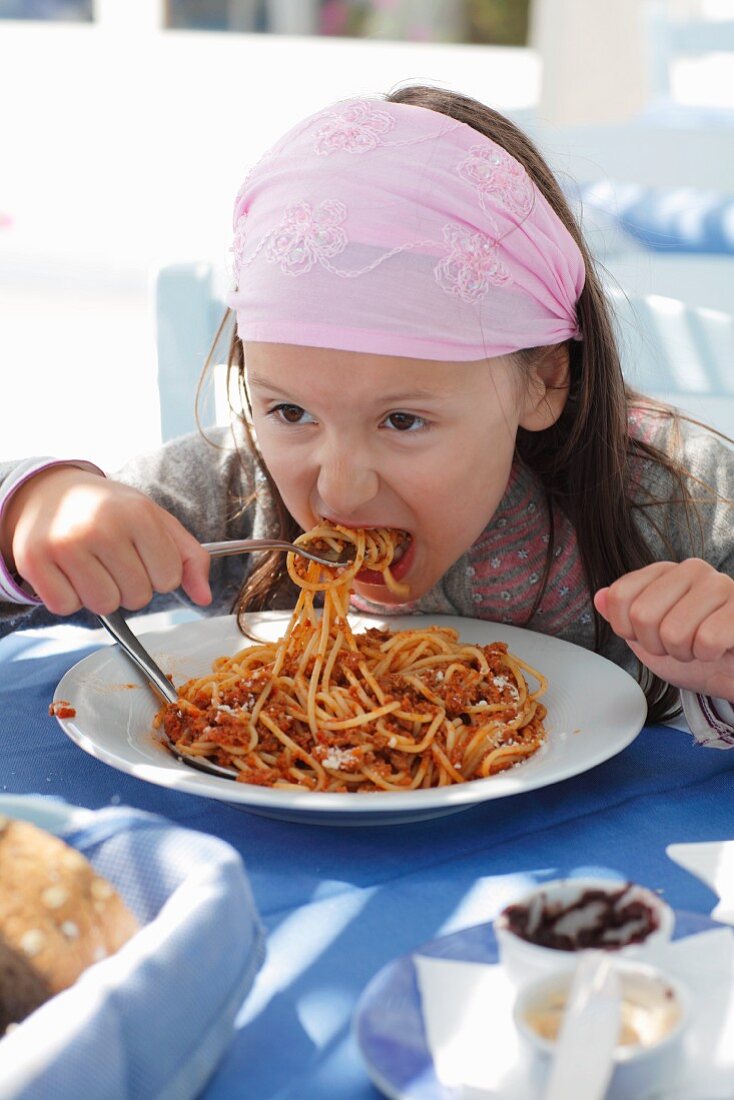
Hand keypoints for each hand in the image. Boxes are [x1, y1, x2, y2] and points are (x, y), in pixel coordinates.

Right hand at [3, 467, 211, 615]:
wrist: (51, 492)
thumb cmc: (111, 511)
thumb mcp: (156, 522)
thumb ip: (189, 558)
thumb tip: (205, 597)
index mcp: (138, 513)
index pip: (169, 578)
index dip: (159, 575)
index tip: (144, 557)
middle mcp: (101, 527)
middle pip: (137, 597)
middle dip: (131, 587)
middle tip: (114, 561)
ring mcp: (65, 544)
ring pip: (104, 606)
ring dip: (101, 594)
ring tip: (92, 566)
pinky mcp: (34, 560)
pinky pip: (65, 607)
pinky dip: (69, 597)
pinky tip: (68, 572)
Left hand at [594, 559, 733, 700]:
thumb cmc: (695, 652)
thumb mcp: (648, 638)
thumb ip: (622, 616)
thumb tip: (600, 596)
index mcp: (664, 572)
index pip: (619, 596)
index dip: (628, 629)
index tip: (649, 636)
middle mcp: (691, 570)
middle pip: (642, 615)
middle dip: (657, 645)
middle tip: (679, 645)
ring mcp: (720, 585)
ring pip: (673, 632)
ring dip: (684, 653)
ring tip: (700, 646)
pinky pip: (707, 639)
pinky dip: (708, 655)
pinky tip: (719, 648)